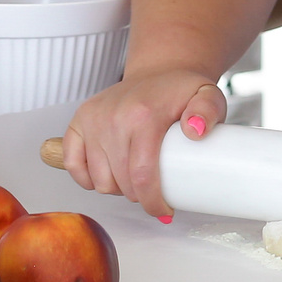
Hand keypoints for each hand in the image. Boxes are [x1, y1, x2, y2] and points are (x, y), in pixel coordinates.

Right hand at [60, 67, 225, 221]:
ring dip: (116, 188)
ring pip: (99, 180)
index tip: (164, 210)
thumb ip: (208, 110)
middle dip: (139, 197)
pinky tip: (106, 175)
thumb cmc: (181, 90)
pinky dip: (87, 177)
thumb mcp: (208, 96)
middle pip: (121, 182)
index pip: (142, 174)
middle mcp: (113, 116)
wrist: (159, 71)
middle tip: (154, 190)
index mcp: (143, 115)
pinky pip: (73, 163)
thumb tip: (195, 132)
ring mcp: (93, 119)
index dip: (153, 202)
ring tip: (134, 179)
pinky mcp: (80, 120)